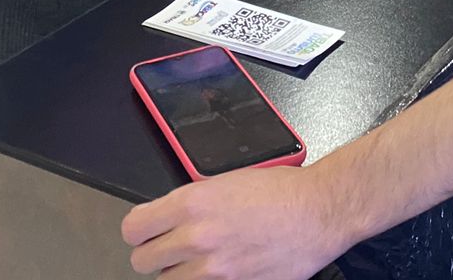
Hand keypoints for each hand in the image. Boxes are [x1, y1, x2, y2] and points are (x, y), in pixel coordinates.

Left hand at [124, 164, 345, 279]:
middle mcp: (198, 237)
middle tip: (168, 248)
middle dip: (153, 254)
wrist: (318, 212)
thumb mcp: (227, 181)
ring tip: (196, 261)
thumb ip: (193, 202)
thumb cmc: (281, 191)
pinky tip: (219, 271)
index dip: (138, 230)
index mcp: (192, 203)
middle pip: (143, 261)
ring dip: (178, 272)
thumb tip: (170, 219)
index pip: (134, 229)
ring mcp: (215, 270)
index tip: (144, 231)